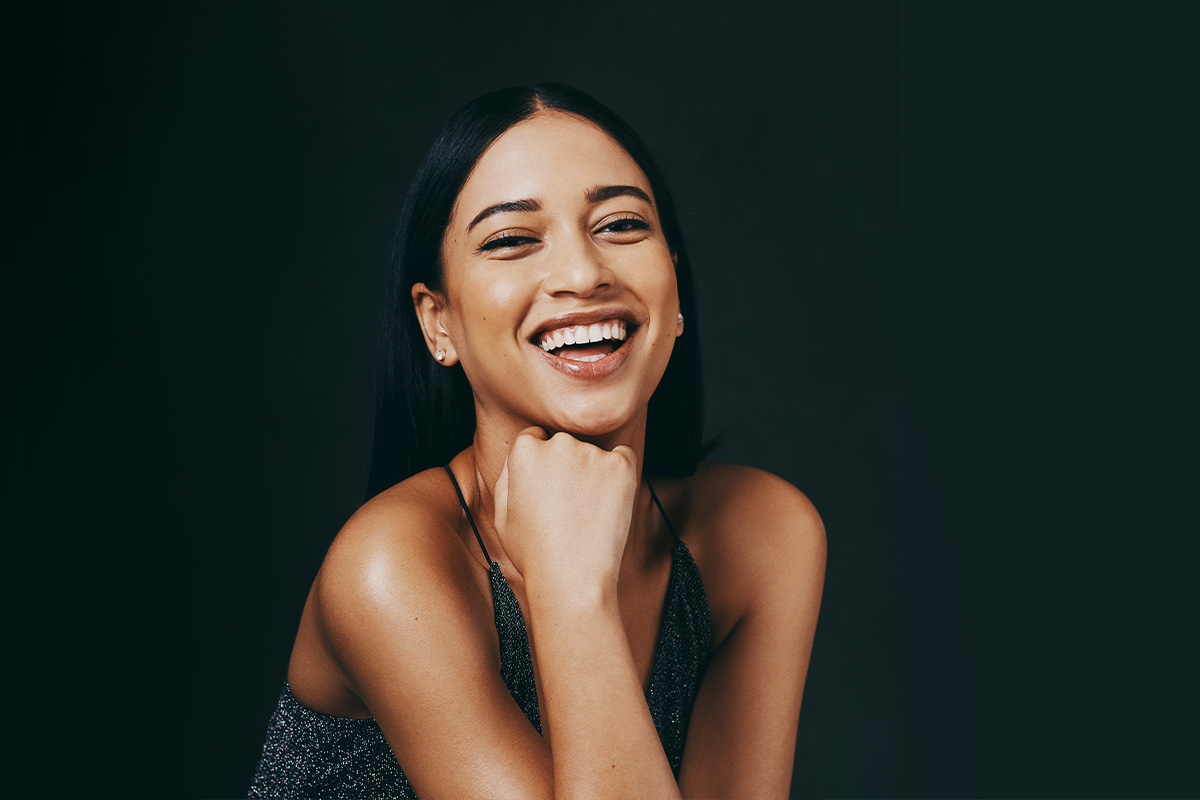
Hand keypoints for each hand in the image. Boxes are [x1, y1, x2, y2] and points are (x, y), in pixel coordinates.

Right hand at [493, 428, 637, 591]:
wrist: (572, 578)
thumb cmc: (534, 553)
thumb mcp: (501, 515)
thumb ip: (507, 477)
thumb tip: (519, 456)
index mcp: (525, 451)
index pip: (535, 439)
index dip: (541, 465)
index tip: (548, 488)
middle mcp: (559, 444)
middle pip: (564, 444)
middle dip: (566, 466)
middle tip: (567, 506)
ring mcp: (592, 454)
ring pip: (593, 454)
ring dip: (592, 473)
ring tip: (586, 513)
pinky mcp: (621, 466)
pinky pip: (622, 458)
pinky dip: (618, 474)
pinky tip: (608, 502)